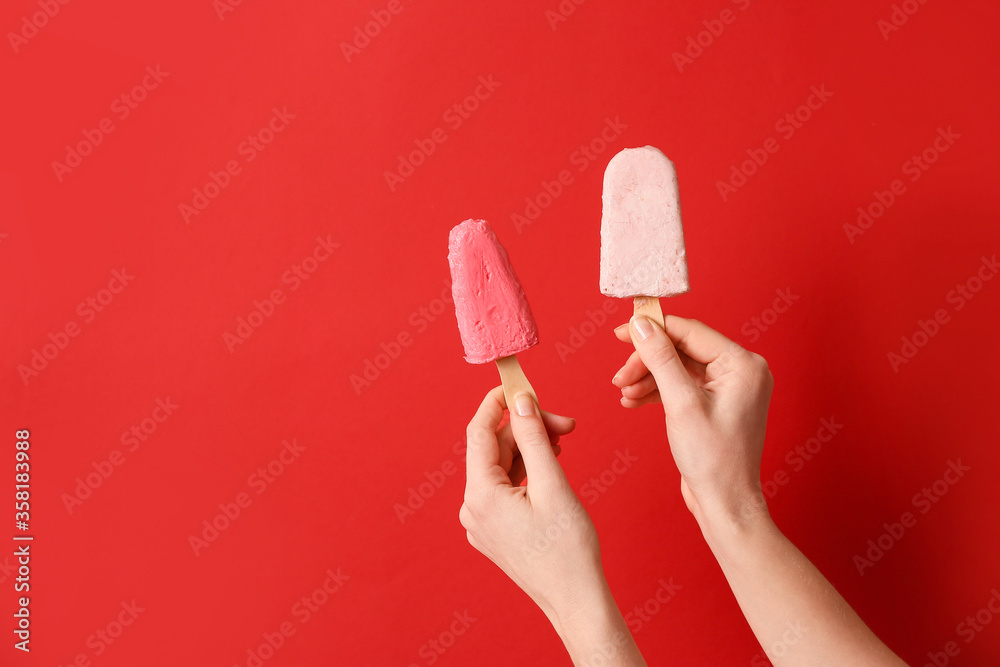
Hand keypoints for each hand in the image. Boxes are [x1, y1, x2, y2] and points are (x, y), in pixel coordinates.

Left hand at [460, 387, 599, 618]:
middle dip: (528, 430)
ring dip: (529, 449)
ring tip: (562, 444)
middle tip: (566, 424)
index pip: (479, 432)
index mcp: (480, 495)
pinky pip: (504, 488)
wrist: (576, 600)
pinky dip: (526, 471)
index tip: (517, 384)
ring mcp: (481, 522)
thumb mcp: (553, 483)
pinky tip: (549, 466)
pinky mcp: (494, 531)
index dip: (496, 403)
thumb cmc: (568, 549)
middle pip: (494, 449)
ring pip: (501, 468)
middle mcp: (472, 508)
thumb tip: (520, 401)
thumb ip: (533, 437)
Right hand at [611, 315, 772, 521]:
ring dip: (648, 377)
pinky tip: (634, 400)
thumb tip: (641, 325)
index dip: (653, 329)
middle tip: (619, 376)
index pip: (690, 332)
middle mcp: (740, 371)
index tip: (621, 332)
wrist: (724, 503)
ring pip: (677, 367)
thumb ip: (660, 359)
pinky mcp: (714, 403)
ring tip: (624, 393)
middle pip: (681, 349)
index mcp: (743, 364)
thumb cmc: (714, 460)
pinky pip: (681, 385)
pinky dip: (656, 391)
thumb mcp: (681, 404)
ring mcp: (728, 387)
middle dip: (647, 361)